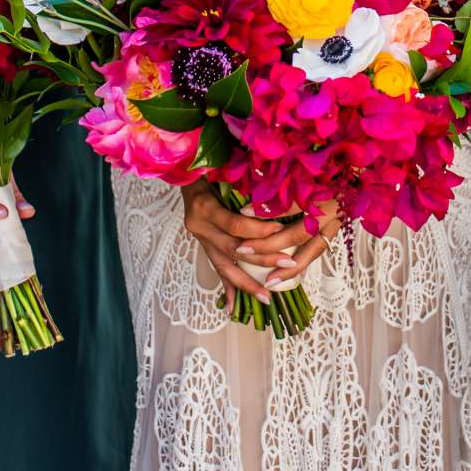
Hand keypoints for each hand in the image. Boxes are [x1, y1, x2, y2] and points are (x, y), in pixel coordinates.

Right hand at [182, 182, 336, 301]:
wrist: (182, 167)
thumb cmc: (209, 164)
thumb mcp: (223, 167)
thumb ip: (244, 181)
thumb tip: (278, 190)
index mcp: (203, 205)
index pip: (234, 224)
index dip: (257, 229)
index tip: (281, 230)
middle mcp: (198, 225)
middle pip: (233, 248)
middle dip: (262, 258)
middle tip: (287, 264)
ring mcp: (199, 237)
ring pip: (224, 265)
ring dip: (246, 283)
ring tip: (266, 298)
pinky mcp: (203, 244)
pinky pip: (216, 268)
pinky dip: (226, 287)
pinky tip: (233, 306)